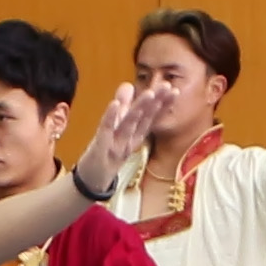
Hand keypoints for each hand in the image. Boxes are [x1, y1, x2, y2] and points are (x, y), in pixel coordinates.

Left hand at [72, 80, 157, 199]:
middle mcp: (129, 140)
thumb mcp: (116, 129)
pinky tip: (114, 104)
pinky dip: (110, 117)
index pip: (151, 118)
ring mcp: (115, 144)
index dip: (163, 104)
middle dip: (157, 103)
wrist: (91, 181)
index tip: (174, 91)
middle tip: (168, 88)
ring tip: (150, 93)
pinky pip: (105, 130)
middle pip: (144, 120)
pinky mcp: (100, 147)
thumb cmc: (106, 153)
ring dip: (139, 109)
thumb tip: (128, 84)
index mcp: (135, 135)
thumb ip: (123, 107)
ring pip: (129, 125)